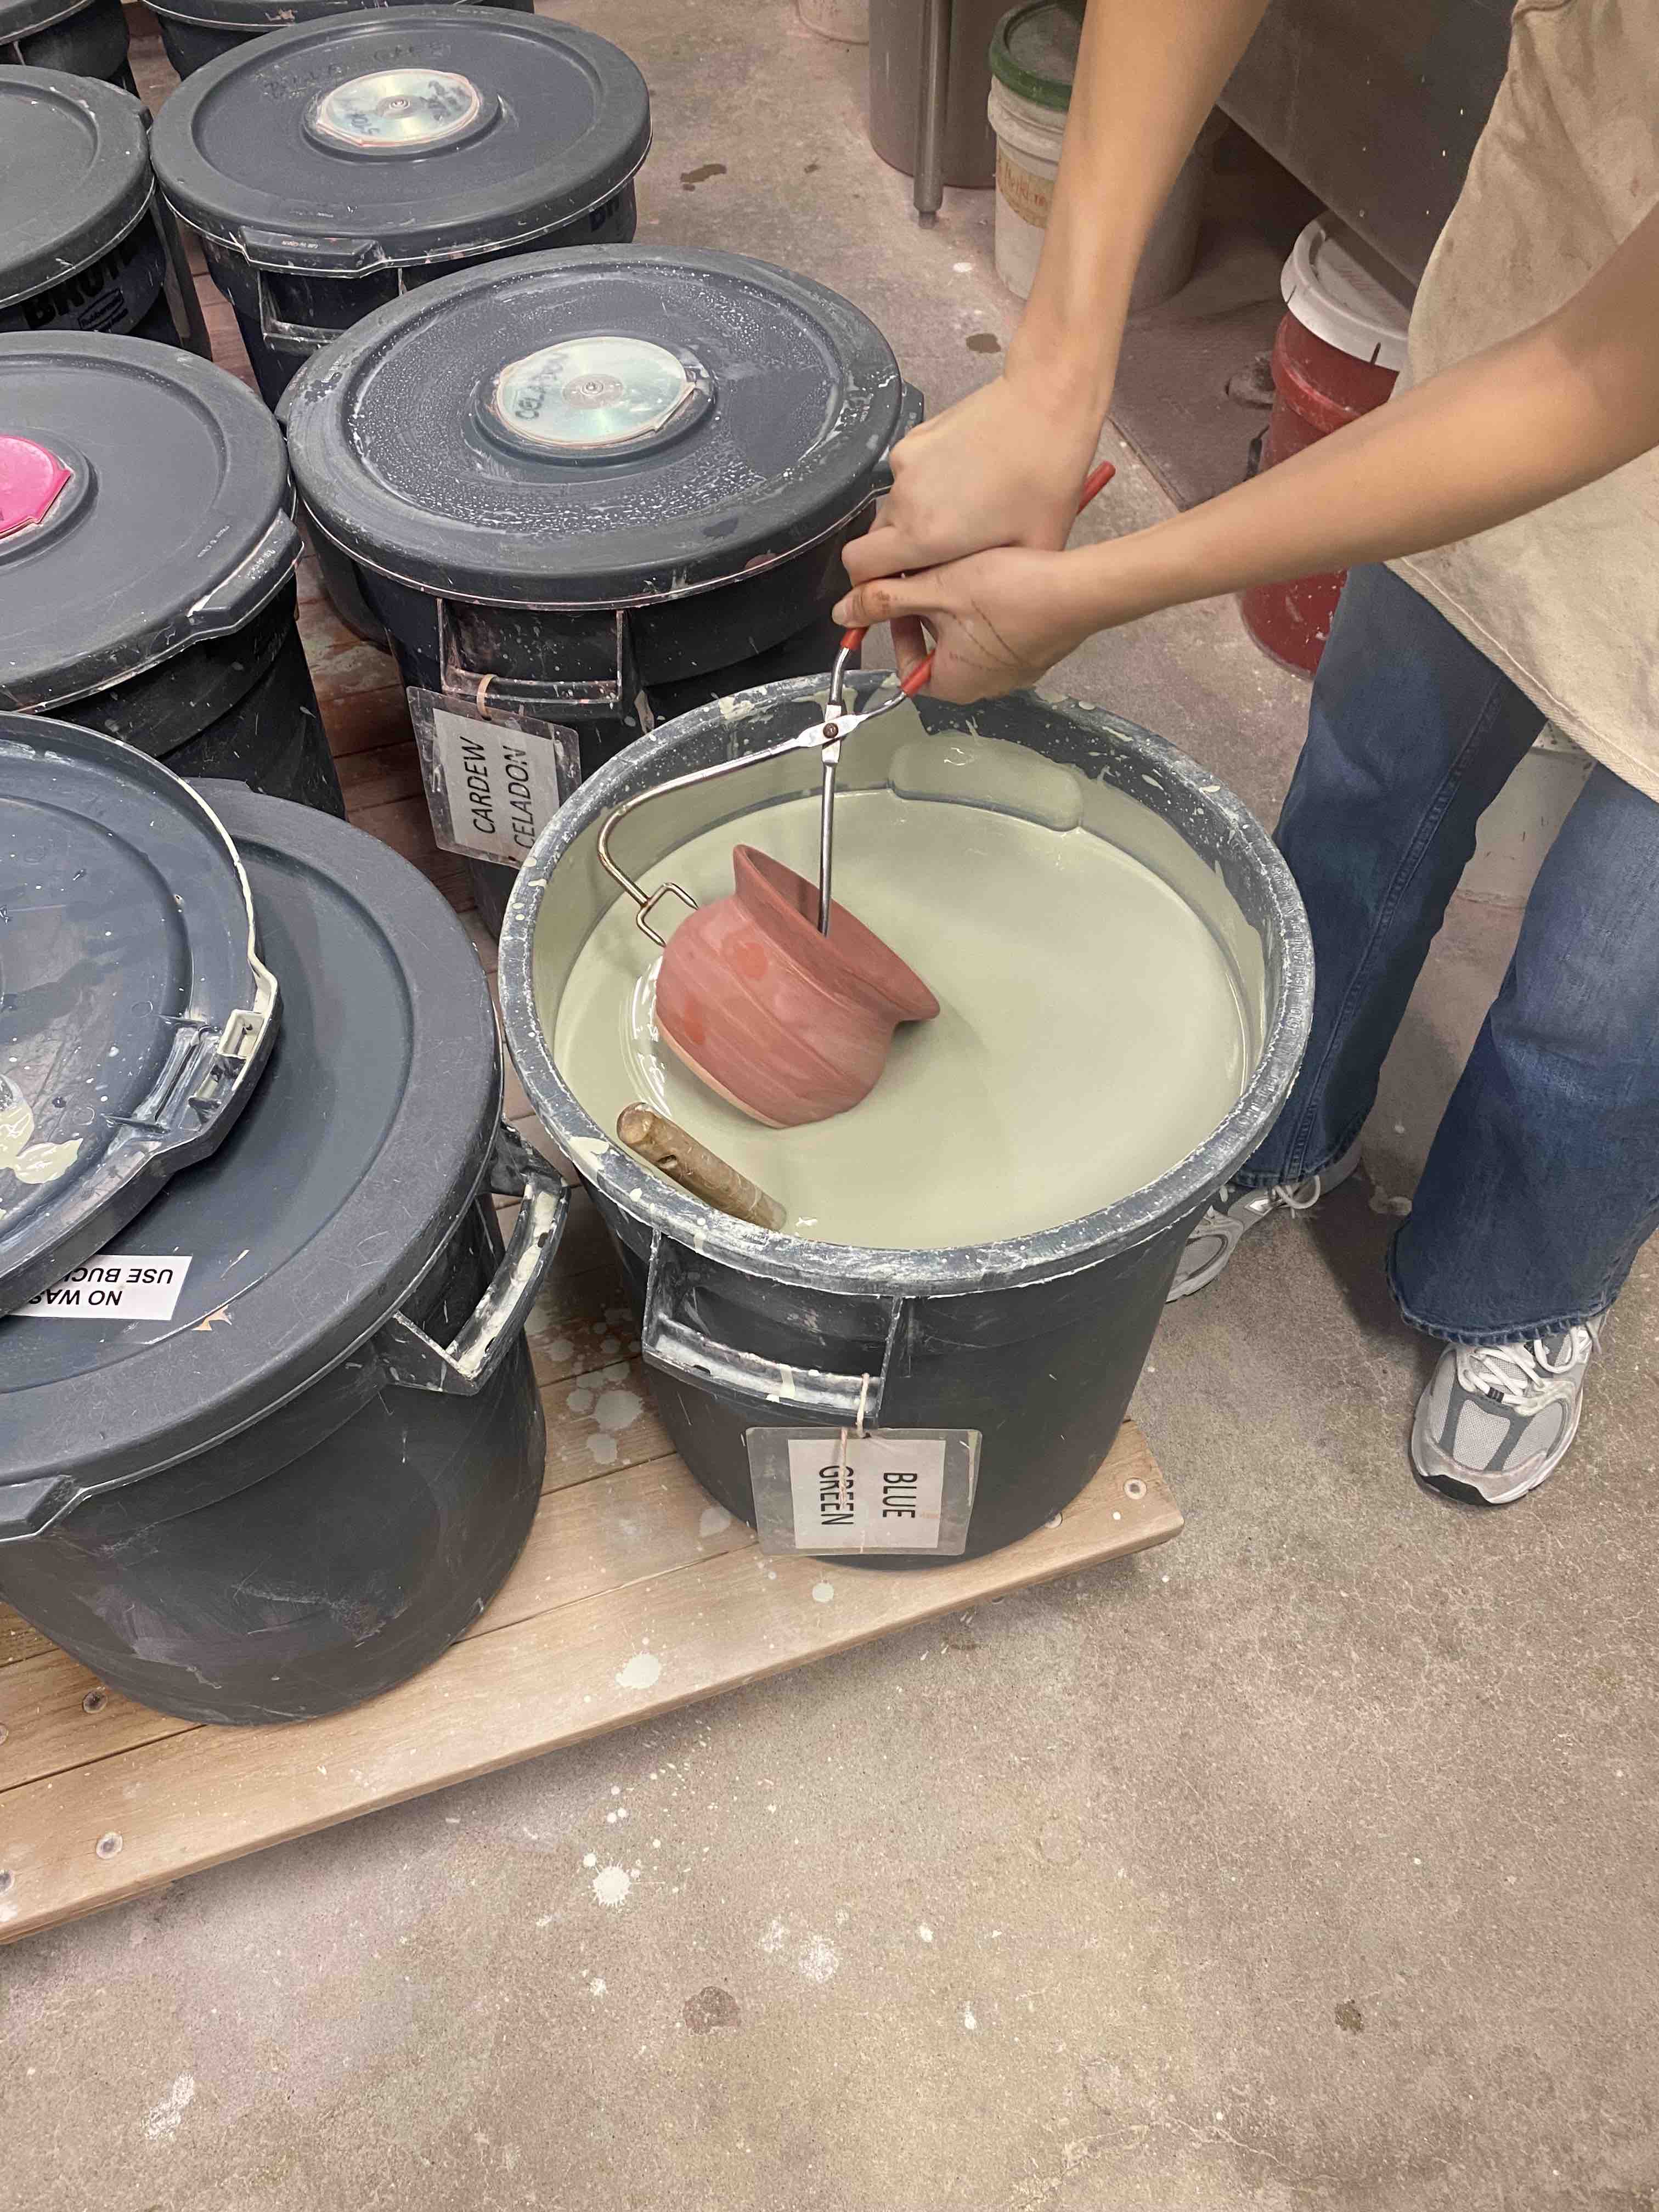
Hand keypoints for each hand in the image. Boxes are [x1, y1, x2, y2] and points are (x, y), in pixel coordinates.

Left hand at [833, 547, 1092, 703]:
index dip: (899, 630)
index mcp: (954, 685)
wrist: (1080, 589)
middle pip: (937, 653)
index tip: (902, 599)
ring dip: (958, 608)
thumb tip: (845, 611)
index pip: (908, 669)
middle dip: (929, 614)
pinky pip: (999, 635)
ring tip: (965, 573)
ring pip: (968, 640)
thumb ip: (885, 600)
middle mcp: (985, 688)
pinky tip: (996, 581)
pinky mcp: (1036, 653)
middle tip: (933, 577)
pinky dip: (989, 611)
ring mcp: (1015, 673)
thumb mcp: (935, 589)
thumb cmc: (1010, 593)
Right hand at [843, 374, 1106, 589]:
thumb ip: (983, 584)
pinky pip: (907, 477)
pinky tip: (965, 481)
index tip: (894, 591)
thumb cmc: (1046, 479)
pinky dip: (926, 489)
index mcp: (923, 535)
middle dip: (894, 558)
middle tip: (936, 560)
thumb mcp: (1030, 552)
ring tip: (962, 517)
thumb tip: (960, 602)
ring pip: (893, 509)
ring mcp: (906, 464)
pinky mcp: (916, 437)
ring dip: (914, 522)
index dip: (868, 585)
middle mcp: (904, 499)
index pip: (859, 569)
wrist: (1047, 403)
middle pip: (872, 541)